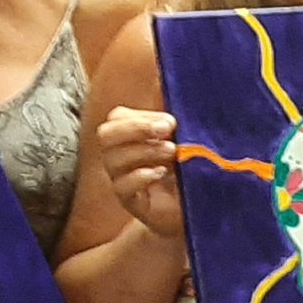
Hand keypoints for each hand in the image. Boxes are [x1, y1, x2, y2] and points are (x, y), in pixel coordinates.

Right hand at [99, 106, 183, 237]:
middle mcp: (119, 156)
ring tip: (172, 151)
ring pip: (113, 159)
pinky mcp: (130, 202)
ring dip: (144, 150)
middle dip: (135, 128)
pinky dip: (140, 176)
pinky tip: (161, 172)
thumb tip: (168, 95)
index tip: (171, 122)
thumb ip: (175, 122)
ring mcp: (121, 179)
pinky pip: (121, 186)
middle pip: (106, 135)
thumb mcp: (185, 141)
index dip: (140, 117)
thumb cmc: (188, 169)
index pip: (117, 118)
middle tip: (166, 129)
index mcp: (130, 137)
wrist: (196, 207)